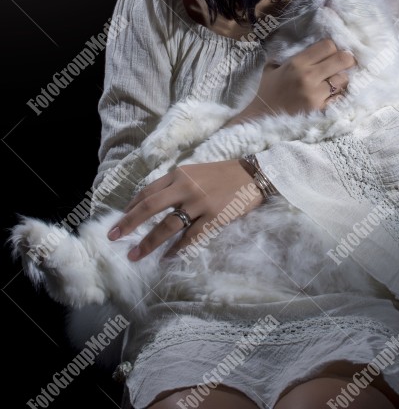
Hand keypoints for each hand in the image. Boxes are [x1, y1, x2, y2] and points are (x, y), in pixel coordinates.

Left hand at [108, 159, 262, 259]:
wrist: (254, 174)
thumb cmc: (224, 174)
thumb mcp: (195, 172)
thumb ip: (176, 185)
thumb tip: (154, 204)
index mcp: (179, 174)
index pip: (147, 191)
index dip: (131, 207)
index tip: (120, 220)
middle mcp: (185, 186)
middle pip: (149, 207)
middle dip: (128, 224)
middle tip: (113, 237)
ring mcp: (199, 202)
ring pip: (167, 226)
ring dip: (148, 243)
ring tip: (135, 255)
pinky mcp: (214, 216)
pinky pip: (191, 237)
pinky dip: (177, 249)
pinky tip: (167, 258)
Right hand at [225, 38, 354, 125]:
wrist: (263, 117)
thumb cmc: (267, 91)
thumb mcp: (272, 67)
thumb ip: (288, 56)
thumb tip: (305, 47)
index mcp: (296, 63)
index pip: (327, 46)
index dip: (333, 47)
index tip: (331, 52)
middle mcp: (308, 76)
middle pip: (341, 59)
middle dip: (346, 59)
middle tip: (345, 62)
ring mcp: (316, 94)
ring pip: (343, 79)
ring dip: (342, 79)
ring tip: (335, 81)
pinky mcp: (320, 109)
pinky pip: (339, 97)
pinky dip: (338, 95)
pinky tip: (330, 95)